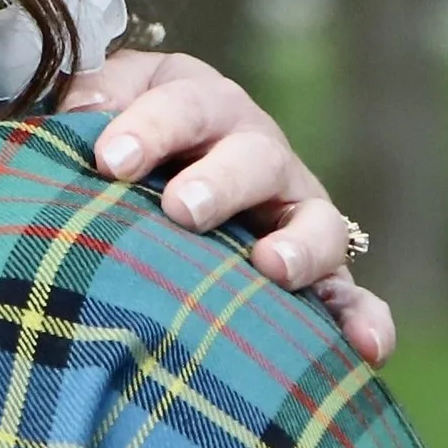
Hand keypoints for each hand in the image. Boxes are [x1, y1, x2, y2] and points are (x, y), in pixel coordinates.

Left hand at [61, 49, 395, 367]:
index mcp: (206, 104)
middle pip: (255, 158)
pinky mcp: (316, 269)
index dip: (150, 128)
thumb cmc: (119, 134)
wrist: (154, 172)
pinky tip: (365, 350)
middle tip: (181, 209)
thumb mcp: (104, 100)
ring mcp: (293, 212)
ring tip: (270, 267)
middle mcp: (259, 152)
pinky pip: (350, 295)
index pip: (185, 105)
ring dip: (300, 245)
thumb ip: (92, 98)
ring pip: (318, 222)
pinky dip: (363, 318)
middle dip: (221, 182)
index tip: (110, 160)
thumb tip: (81, 115)